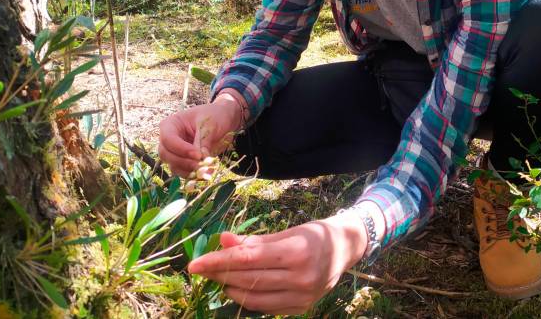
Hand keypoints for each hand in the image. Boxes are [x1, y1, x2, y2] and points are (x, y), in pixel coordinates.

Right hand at [157, 94, 241, 175]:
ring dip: (189, 171)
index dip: (181, 149)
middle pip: (166, 154)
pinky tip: (206, 175)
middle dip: (183, 162)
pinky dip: (194, 175)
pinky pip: (183, 172)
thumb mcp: (210, 125)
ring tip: (206, 172)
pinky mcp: (185, 161)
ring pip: (174, 166)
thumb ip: (203, 141)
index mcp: (171, 124)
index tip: (198, 155)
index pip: (168, 139)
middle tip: (200, 166)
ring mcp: (176, 152)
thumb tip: (201, 160)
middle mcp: (169, 139)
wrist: (226, 121)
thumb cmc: (215, 116)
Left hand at [188, 213, 368, 315]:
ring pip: (253, 299)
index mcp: (297, 252)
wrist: (345, 249)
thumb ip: (254, 240)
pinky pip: (265, 308)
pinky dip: (246, 299)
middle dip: (220, 274)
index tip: (195, 263)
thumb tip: (222, 240)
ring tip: (219, 277)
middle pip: (248, 279)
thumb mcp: (287, 232)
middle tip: (202, 268)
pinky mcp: (301, 309)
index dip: (218, 261)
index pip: (248, 259)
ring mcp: (302, 297)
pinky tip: (237, 288)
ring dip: (230, 288)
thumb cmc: (314, 235)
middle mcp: (301, 277)